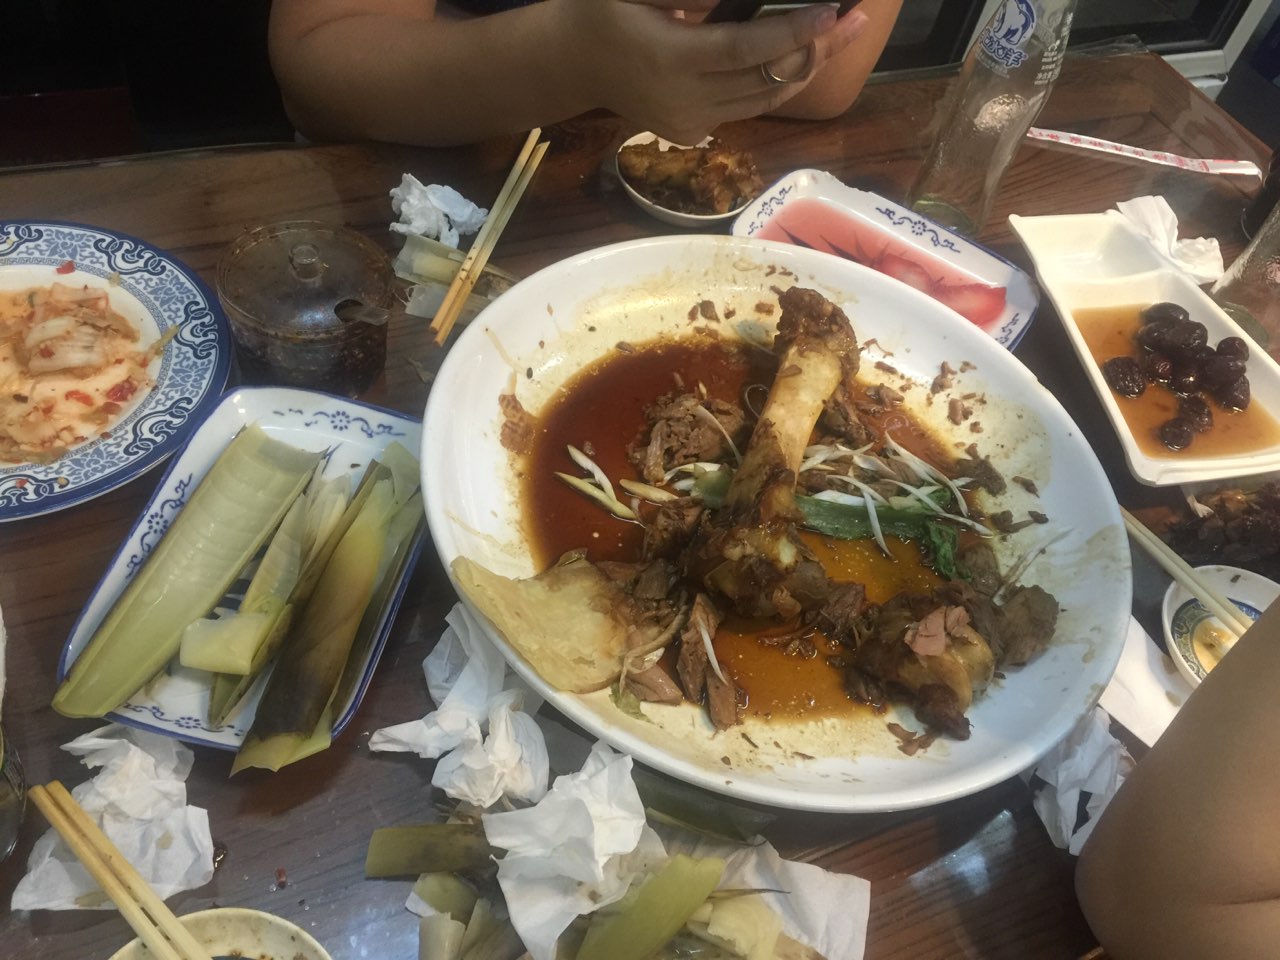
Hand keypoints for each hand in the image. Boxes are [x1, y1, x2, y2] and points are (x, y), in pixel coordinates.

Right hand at [567, 0, 870, 144]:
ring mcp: (690, 123)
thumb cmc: (601, 9)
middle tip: (857, 17)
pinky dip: (778, 82)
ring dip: (808, 67)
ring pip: (766, 100)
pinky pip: (747, 108)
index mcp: (671, 60)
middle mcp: (686, 100)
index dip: (793, 33)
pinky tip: (802, 55)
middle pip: (768, 80)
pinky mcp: (691, 133)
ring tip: (842, 34)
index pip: (747, 50)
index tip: (831, 10)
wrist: (572, 60)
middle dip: (817, 49)